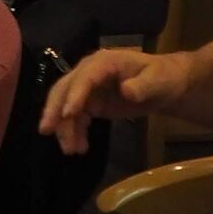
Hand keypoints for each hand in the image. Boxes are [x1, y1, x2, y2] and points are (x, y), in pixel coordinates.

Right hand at [40, 48, 189, 154]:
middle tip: (46, 130)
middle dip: (55, 110)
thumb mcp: (159, 80)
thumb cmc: (164, 77)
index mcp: (103, 63)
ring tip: (70, 150)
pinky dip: (75, 131)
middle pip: (64, 90)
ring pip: (66, 106)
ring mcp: (87, 88)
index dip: (74, 95)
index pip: (84, 78)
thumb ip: (143, 86)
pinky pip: (76, 117)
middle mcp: (88, 73)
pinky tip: (80, 147)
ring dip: (65, 127)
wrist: (166, 84)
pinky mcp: (90, 102)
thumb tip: (126, 92)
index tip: (67, 114)